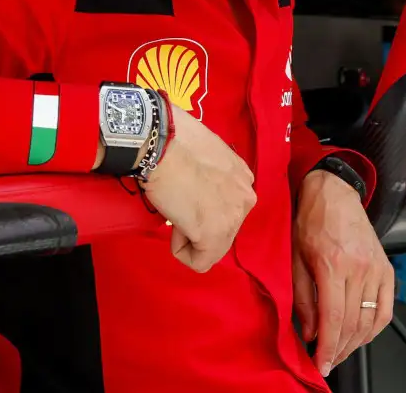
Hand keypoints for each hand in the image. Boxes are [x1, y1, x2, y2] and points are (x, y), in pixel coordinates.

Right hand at [139, 106, 256, 271]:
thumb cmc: (174, 143)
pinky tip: (174, 226)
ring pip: (212, 247)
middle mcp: (246, 198)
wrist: (160, 145)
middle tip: (177, 202)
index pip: (225, 208)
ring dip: (189, 235)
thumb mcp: (206, 155)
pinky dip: (182, 251)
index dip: (200, 204)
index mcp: (244, 178)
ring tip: (176, 209)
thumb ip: (213, 177)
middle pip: (222, 229)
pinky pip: (200, 262)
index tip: (184, 191)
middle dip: (197, 223)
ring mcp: (233, 218)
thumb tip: (198, 192)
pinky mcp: (214, 236)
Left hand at [291, 168, 393, 375]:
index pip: (334, 318)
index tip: (321, 363)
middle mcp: (359, 268)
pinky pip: (386, 308)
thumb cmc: (311, 222)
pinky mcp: (387, 269)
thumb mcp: (295, 259)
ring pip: (371, 320)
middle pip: (354, 323)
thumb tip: (310, 332)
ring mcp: (377, 268)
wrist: (334, 195)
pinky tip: (362, 335)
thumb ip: (303, 299)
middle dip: (340, 349)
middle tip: (327, 361)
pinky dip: (375, 328)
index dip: (328, 347)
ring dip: (356, 343)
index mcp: (333, 264)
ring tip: (341, 351)